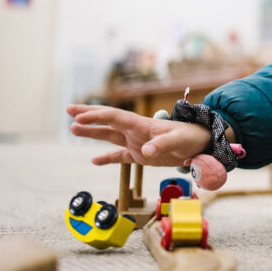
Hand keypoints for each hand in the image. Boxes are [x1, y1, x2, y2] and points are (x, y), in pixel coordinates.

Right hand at [67, 104, 211, 166]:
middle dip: (89, 115)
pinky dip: (107, 158)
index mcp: (142, 125)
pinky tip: (94, 160)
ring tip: (73, 129)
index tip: (80, 116)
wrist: (203, 144)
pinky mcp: (141, 155)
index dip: (97, 116)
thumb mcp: (179, 141)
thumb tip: (145, 152)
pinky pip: (120, 156)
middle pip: (107, 121)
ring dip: (92, 133)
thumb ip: (162, 144)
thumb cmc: (192, 138)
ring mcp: (137, 142)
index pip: (115, 117)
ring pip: (109, 136)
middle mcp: (136, 131)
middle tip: (68, 110)